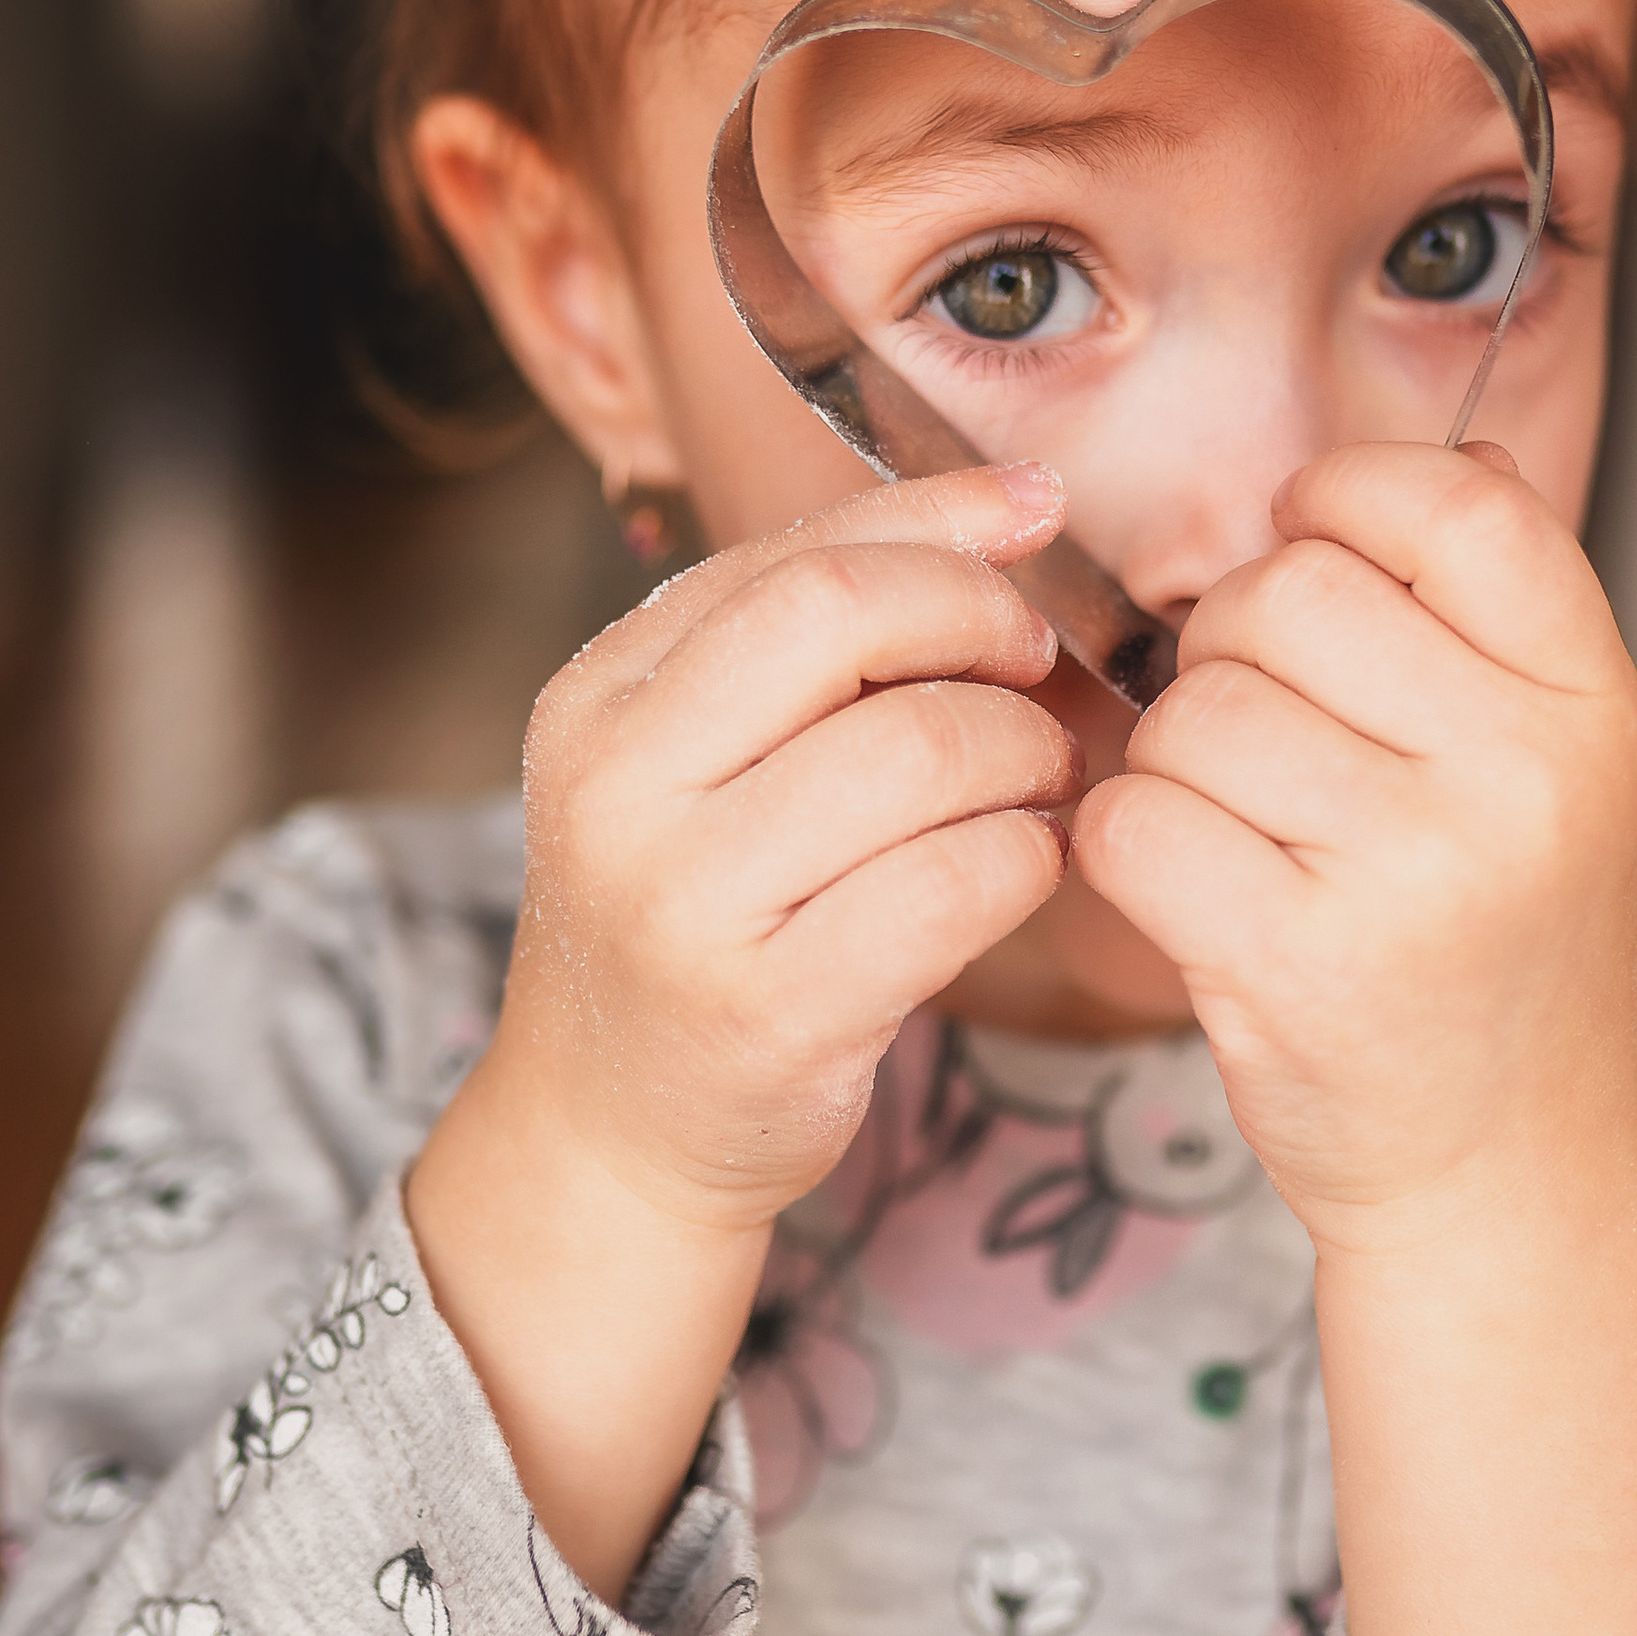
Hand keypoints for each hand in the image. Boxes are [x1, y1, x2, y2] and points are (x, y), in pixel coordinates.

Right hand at [499, 460, 1077, 1228]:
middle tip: (1034, 670)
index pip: (795, 556)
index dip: (942, 522)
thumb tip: (1012, 504)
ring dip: (1023, 751)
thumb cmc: (695, 922)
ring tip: (1038, 781)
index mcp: (598, 698)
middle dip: (979, 623)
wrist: (612, 1132)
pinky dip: (1026, 858)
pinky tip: (1026, 864)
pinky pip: (954, 886)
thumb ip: (810, 642)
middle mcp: (619, 790)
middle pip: (845, 619)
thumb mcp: (696, 762)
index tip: (1038, 514)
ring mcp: (684, 905)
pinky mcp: (768, 1013)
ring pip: (918, 751)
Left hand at [1070, 440, 1636, 1248]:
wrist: (1502, 1165)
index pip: (1456, 505)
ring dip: (1179, 758)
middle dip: (1238, 646)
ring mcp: (1410, 875)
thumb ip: (1509, 617)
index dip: (1346, 498)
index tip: (1311, 545)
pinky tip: (1194, 885)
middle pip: (1289, 594)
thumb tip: (1471, 453)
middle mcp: (1520, 780)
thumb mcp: (1565, 769)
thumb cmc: (1503, 951)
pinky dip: (1130, 844)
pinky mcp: (1293, 964)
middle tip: (1272, 735)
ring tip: (1245, 828)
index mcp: (1591, 708)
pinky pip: (1134, 820)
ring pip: (1194, 709)